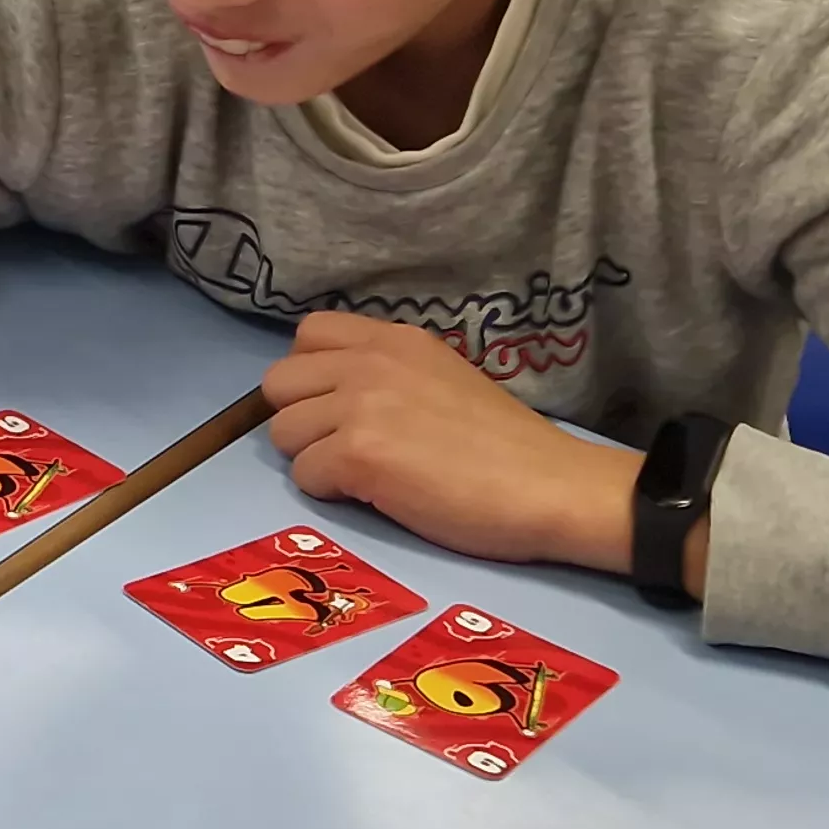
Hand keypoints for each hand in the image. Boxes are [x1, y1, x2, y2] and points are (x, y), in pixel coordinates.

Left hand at [260, 313, 649, 575]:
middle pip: (278, 383)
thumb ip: (388, 373)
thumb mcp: (443, 377)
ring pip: (282, 432)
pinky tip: (376, 494)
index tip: (337, 405)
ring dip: (313, 459)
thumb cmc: (506, 445)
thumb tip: (335, 392)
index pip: (306, 333)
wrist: (550, 487)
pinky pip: (304, 475)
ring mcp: (360, 404)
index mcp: (394, 338)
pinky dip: (331, 492)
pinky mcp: (358, 452)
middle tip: (342, 445)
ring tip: (365, 474)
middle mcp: (369, 360)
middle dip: (300, 418)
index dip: (310, 375)